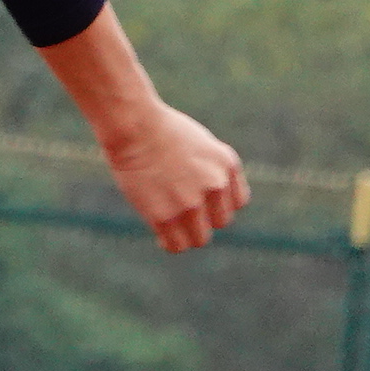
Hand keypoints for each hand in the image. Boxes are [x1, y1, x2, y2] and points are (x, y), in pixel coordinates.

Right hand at [100, 104, 246, 251]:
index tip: (201, 200)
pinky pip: (176, 245)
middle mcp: (214, 185)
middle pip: (220, 221)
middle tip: (180, 209)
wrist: (132, 125)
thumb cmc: (159, 129)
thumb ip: (212, 170)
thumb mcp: (199, 143)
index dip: (218, 203)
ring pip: (200, 238)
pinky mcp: (165, 216)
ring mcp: (190, 202)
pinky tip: (160, 236)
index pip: (237, 202)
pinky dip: (169, 243)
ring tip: (171, 225)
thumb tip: (209, 202)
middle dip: (203, 217)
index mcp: (226, 163)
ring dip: (187, 234)